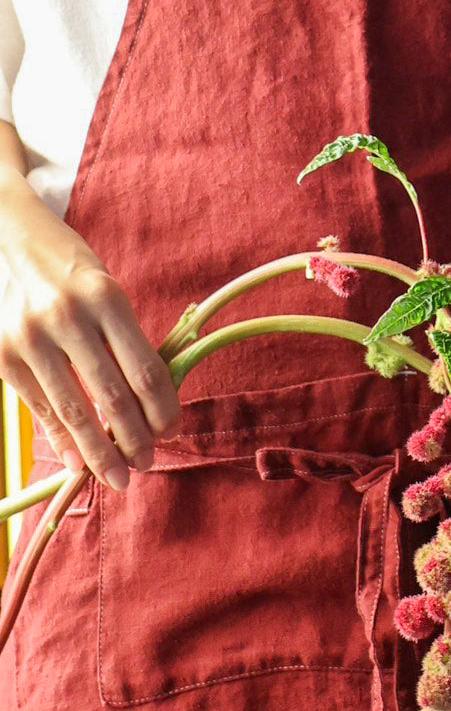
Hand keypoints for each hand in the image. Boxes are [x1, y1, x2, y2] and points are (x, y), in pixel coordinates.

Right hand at [0, 185, 181, 488]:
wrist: (3, 234)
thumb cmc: (64, 265)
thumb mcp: (103, 287)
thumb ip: (122, 338)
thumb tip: (149, 400)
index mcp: (105, 296)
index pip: (144, 368)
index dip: (163, 408)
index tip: (173, 431)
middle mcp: (67, 317)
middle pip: (113, 396)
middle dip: (135, 439)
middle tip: (148, 464)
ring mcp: (29, 338)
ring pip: (74, 411)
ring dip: (100, 452)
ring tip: (120, 476)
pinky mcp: (1, 355)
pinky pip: (39, 407)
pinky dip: (62, 439)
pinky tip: (78, 461)